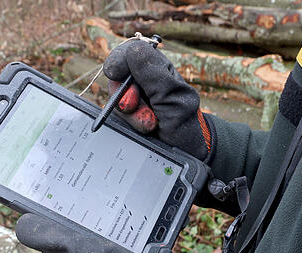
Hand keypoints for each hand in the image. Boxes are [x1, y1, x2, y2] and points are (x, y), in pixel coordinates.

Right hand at [103, 39, 212, 160]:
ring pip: (115, 99)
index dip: (118, 61)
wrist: (186, 153)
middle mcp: (142, 81)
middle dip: (126, 95)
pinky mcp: (127, 116)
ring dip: (132, 115)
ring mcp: (133, 99)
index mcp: (156, 68)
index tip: (116, 74)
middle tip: (139, 109)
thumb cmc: (185, 122)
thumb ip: (153, 74)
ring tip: (152, 124)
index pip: (128, 52)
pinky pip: (116, 116)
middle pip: (116, 77)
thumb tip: (133, 49)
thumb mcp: (172, 96)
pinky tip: (146, 129)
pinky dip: (130, 125)